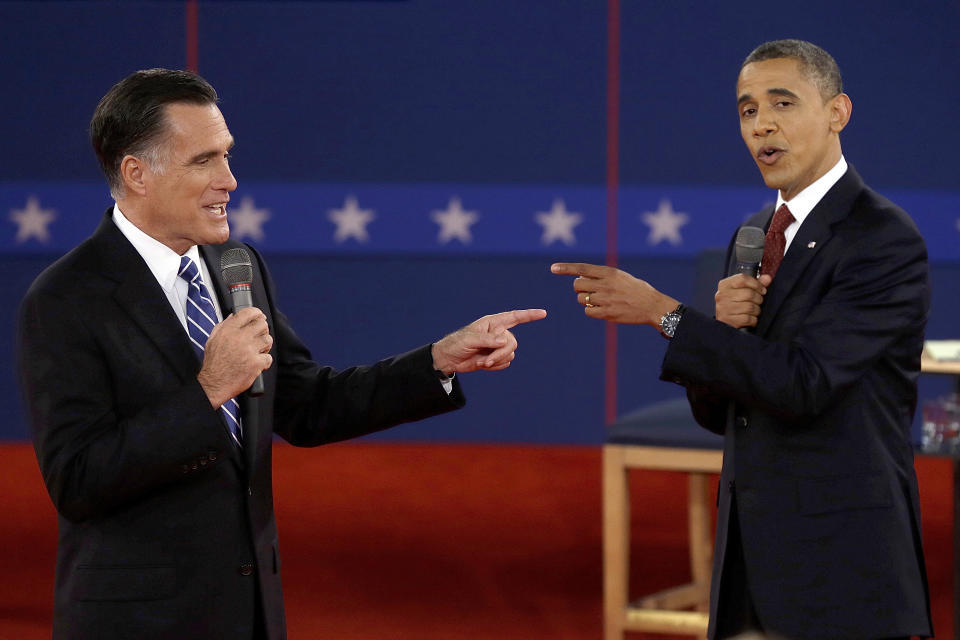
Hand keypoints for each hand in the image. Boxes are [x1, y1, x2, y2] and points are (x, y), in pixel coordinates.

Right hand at [197, 307, 272, 407]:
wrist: (214, 384)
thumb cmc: (214, 364)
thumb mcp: (213, 340)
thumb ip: (223, 326)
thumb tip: (233, 316)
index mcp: (229, 330)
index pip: (248, 312)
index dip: (257, 313)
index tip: (259, 316)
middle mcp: (239, 338)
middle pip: (262, 325)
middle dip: (262, 330)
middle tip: (259, 336)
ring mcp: (249, 350)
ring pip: (268, 340)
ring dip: (265, 345)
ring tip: (258, 350)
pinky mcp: (256, 363)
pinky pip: (269, 357)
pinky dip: (265, 361)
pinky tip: (257, 363)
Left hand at [431, 309, 546, 374]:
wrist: (450, 360)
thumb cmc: (457, 344)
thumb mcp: (470, 340)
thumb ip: (487, 339)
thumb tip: (504, 340)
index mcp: (492, 323)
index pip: (514, 317)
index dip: (529, 315)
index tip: (543, 313)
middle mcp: (498, 333)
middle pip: (512, 342)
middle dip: (501, 353)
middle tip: (487, 360)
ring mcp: (498, 346)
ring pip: (510, 354)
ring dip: (496, 361)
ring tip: (481, 361)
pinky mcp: (497, 357)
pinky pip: (506, 363)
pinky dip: (495, 366)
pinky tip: (484, 364)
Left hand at [550, 262, 677, 325]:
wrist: (652, 305)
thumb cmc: (636, 289)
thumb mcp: (620, 276)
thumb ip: (601, 276)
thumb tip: (580, 278)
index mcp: (609, 272)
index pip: (582, 269)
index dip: (566, 268)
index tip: (553, 268)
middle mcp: (606, 285)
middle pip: (577, 285)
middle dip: (580, 288)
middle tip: (590, 290)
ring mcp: (606, 299)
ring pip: (581, 299)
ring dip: (586, 300)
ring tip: (601, 300)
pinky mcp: (607, 313)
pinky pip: (588, 311)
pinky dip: (591, 310)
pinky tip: (602, 309)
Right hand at [715, 273, 770, 328]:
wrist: (722, 319)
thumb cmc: (734, 301)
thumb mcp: (742, 289)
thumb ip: (756, 283)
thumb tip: (767, 278)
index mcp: (725, 285)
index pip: (743, 279)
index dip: (756, 284)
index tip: (762, 290)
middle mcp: (722, 295)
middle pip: (748, 294)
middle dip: (758, 299)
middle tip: (758, 301)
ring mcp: (724, 308)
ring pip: (750, 307)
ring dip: (756, 310)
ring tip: (754, 310)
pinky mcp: (728, 320)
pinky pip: (747, 319)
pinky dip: (753, 320)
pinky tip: (750, 318)